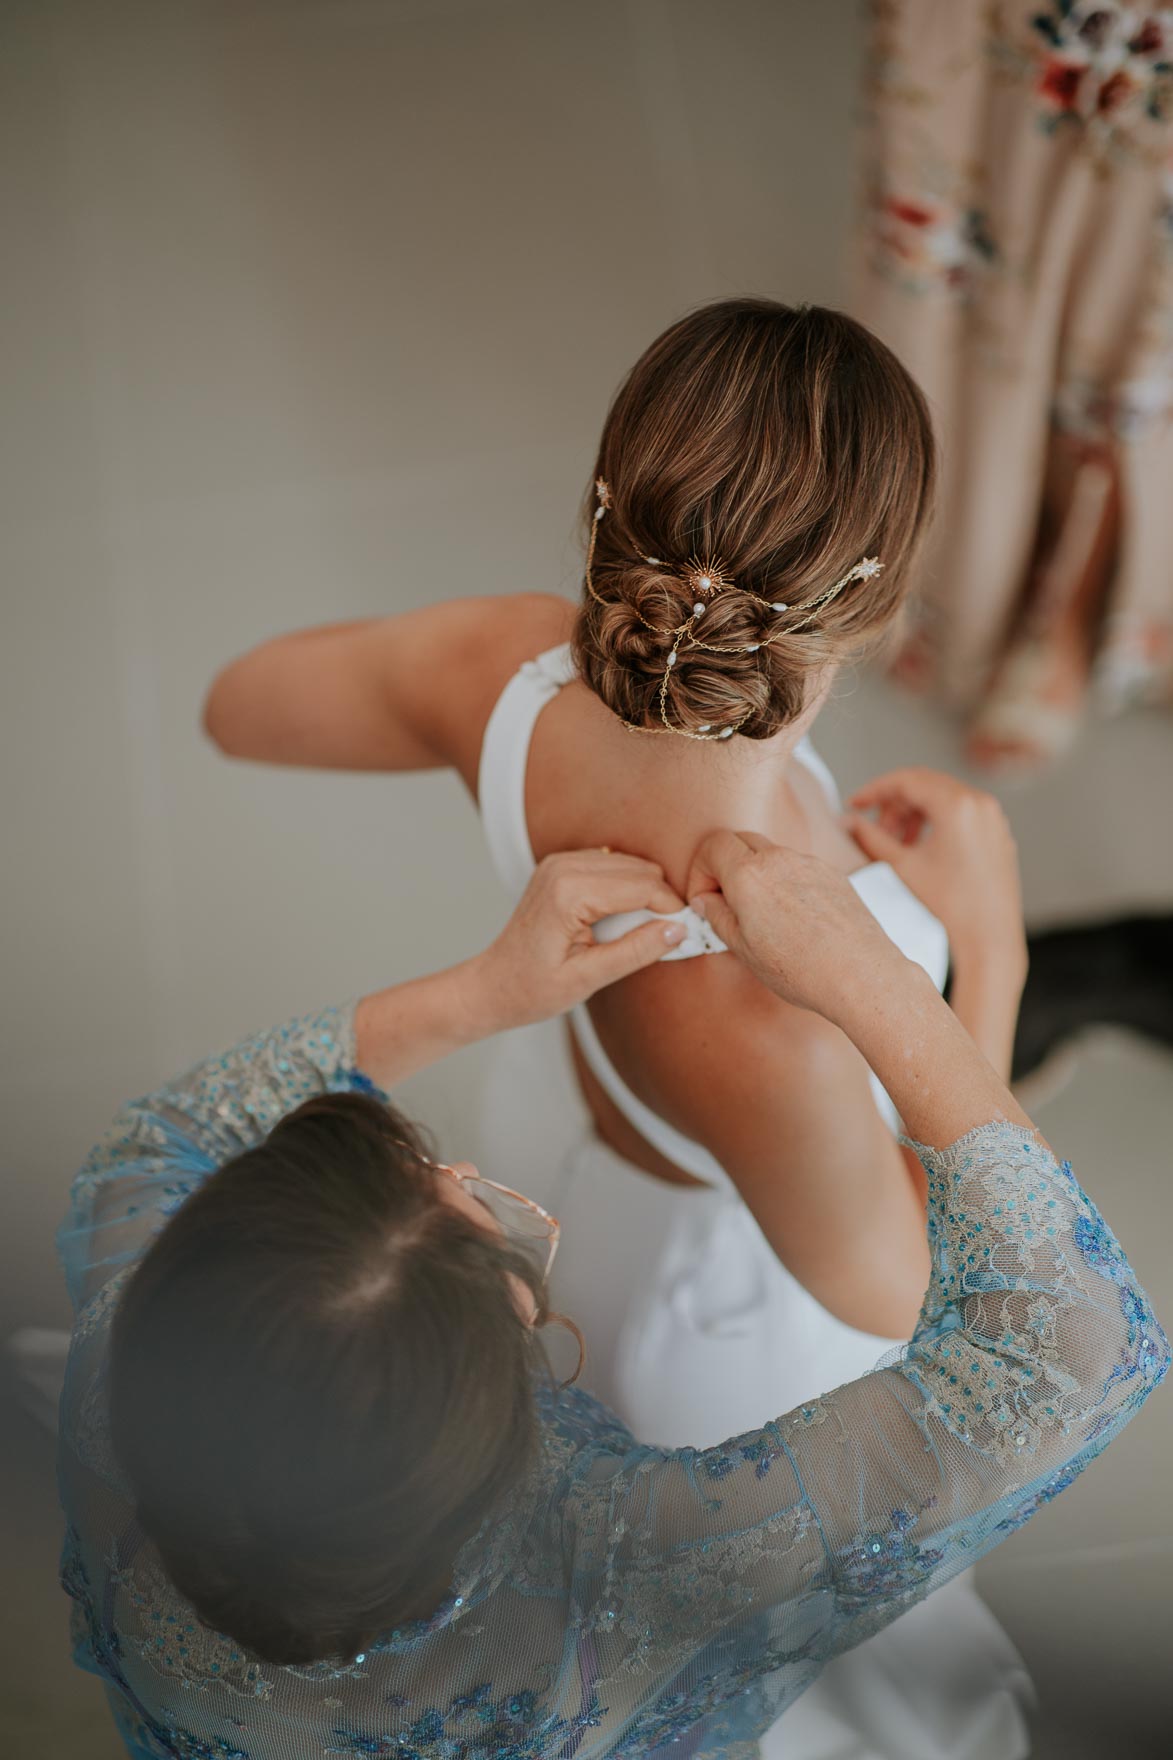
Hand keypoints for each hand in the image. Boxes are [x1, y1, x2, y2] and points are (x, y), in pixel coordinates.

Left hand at [476, 850, 687, 1027]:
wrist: (495, 984)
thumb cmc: (532, 988)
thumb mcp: (588, 979)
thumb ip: (635, 952)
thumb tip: (678, 930)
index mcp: (569, 893)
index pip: (643, 887)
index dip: (672, 910)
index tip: (689, 934)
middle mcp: (563, 867)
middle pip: (641, 870)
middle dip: (662, 901)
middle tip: (669, 937)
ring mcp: (560, 862)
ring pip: (631, 864)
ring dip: (645, 893)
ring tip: (643, 933)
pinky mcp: (561, 865)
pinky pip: (613, 864)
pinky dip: (627, 888)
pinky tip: (623, 920)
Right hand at [685, 829, 904, 1020]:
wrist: (860, 975)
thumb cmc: (802, 969)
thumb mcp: (743, 949)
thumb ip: (716, 916)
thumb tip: (705, 901)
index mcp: (749, 874)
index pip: (712, 845)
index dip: (700, 871)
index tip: (705, 898)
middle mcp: (779, 859)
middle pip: (740, 840)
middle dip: (725, 865)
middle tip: (726, 902)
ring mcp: (810, 863)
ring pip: (771, 853)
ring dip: (757, 874)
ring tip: (763, 916)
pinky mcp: (833, 874)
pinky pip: (799, 867)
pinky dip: (786, 882)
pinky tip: (795, 919)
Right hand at [845, 768, 1025, 972]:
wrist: (988, 938)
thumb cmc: (950, 906)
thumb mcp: (902, 866)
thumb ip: (870, 837)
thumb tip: (848, 822)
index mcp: (958, 805)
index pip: (906, 780)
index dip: (875, 790)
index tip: (855, 804)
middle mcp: (980, 803)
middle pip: (925, 785)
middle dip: (895, 805)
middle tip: (875, 830)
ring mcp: (993, 817)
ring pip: (942, 798)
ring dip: (914, 814)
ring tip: (898, 844)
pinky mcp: (997, 833)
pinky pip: (961, 813)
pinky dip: (936, 822)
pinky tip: (920, 849)